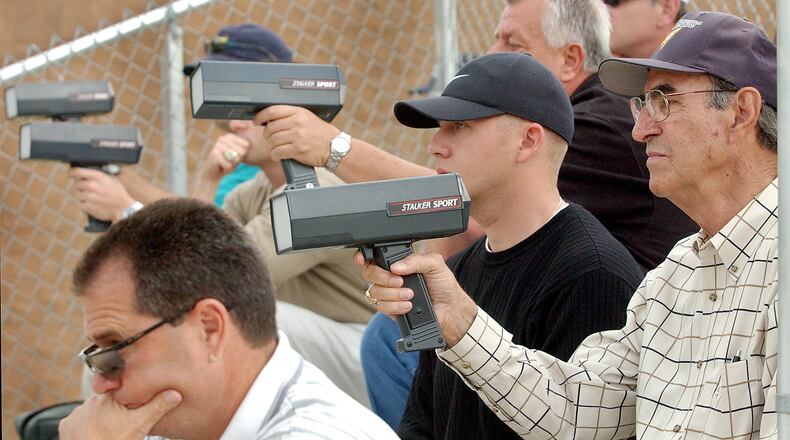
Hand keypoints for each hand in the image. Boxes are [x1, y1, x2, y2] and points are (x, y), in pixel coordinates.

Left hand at [59, 389, 181, 439]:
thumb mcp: (141, 424)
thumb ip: (158, 406)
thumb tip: (175, 393)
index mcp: (111, 395)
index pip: (122, 389)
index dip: (129, 397)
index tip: (133, 406)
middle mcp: (91, 400)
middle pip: (107, 400)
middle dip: (115, 408)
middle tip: (123, 422)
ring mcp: (77, 412)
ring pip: (92, 410)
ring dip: (100, 417)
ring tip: (109, 430)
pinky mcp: (66, 425)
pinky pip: (78, 421)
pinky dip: (85, 427)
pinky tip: (94, 434)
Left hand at [70, 167, 135, 221]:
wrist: (123, 209)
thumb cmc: (119, 193)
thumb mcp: (112, 179)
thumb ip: (99, 175)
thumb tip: (88, 173)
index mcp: (98, 177)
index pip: (78, 171)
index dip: (73, 172)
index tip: (71, 174)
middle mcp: (91, 186)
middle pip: (76, 184)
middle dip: (81, 185)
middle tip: (88, 188)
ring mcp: (88, 197)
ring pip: (78, 194)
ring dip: (83, 195)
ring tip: (93, 197)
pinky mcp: (87, 206)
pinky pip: (80, 203)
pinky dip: (85, 204)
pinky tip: (93, 203)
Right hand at [196, 133, 251, 182]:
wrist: (212, 173)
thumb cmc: (227, 164)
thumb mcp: (238, 157)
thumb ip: (241, 152)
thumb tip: (234, 154)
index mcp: (230, 137)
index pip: (246, 145)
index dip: (243, 155)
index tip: (235, 156)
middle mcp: (223, 138)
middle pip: (242, 152)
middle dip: (237, 160)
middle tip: (229, 161)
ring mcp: (218, 145)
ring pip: (236, 159)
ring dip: (232, 165)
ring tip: (225, 164)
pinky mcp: (214, 154)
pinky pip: (229, 165)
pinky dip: (227, 169)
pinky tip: (221, 167)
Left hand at [254, 105, 340, 166]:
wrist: (335, 148)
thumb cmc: (322, 134)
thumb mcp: (308, 118)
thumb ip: (291, 117)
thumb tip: (271, 120)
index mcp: (299, 112)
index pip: (272, 111)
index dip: (260, 116)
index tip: (257, 121)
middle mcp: (297, 123)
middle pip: (270, 127)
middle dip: (267, 134)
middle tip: (270, 138)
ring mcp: (297, 137)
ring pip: (272, 140)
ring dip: (271, 146)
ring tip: (275, 147)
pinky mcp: (297, 150)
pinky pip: (277, 152)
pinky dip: (275, 155)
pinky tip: (278, 155)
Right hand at [354, 252, 478, 347]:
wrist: (451, 311)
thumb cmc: (444, 285)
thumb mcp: (435, 264)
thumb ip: (416, 260)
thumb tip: (396, 266)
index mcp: (399, 262)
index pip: (375, 256)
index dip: (364, 257)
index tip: (363, 259)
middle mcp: (391, 277)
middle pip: (369, 273)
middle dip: (382, 277)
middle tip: (400, 280)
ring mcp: (389, 294)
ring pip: (375, 292)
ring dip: (393, 294)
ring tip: (411, 295)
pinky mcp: (391, 310)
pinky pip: (381, 307)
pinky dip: (395, 306)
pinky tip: (409, 306)